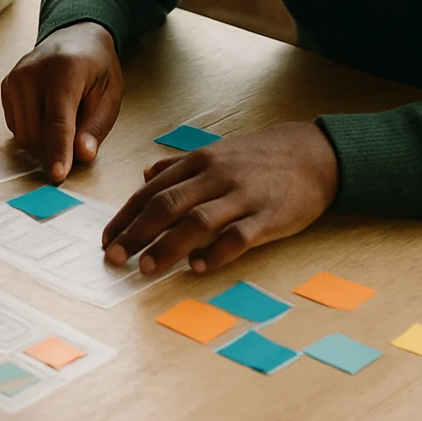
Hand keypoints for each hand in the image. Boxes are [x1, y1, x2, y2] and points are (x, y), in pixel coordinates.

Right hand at [0, 21, 123, 181]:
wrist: (75, 36)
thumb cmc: (96, 68)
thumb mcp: (110, 95)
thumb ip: (95, 127)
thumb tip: (82, 156)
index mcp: (64, 72)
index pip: (58, 120)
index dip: (59, 151)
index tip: (58, 175)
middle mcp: (31, 73)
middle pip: (37, 133)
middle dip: (56, 150)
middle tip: (78, 140)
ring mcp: (14, 79)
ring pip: (24, 134)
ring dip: (44, 144)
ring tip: (65, 124)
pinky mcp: (6, 86)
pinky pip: (16, 127)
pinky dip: (33, 133)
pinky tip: (48, 116)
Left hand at [102, 122, 339, 275]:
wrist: (314, 153)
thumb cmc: (259, 157)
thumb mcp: (216, 153)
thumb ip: (179, 166)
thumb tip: (146, 176)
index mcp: (197, 162)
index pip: (151, 191)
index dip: (126, 217)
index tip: (107, 239)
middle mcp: (214, 176)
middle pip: (166, 205)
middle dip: (136, 233)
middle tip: (115, 258)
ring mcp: (241, 195)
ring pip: (196, 220)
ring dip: (168, 246)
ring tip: (146, 268)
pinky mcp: (268, 215)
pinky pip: (238, 236)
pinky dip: (216, 252)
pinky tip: (198, 268)